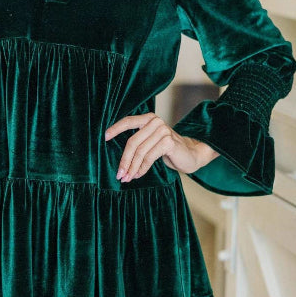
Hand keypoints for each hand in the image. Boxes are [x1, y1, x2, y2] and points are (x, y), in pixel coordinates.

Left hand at [104, 112, 219, 181]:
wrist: (191, 155)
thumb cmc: (167, 150)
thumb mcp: (151, 142)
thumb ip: (138, 142)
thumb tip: (119, 157)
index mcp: (149, 119)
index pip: (128, 121)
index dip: (115, 129)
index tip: (104, 138)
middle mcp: (155, 122)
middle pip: (132, 142)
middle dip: (124, 160)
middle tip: (119, 174)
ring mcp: (163, 131)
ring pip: (140, 152)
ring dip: (132, 167)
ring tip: (127, 178)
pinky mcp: (168, 142)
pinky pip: (149, 157)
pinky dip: (142, 168)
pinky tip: (138, 175)